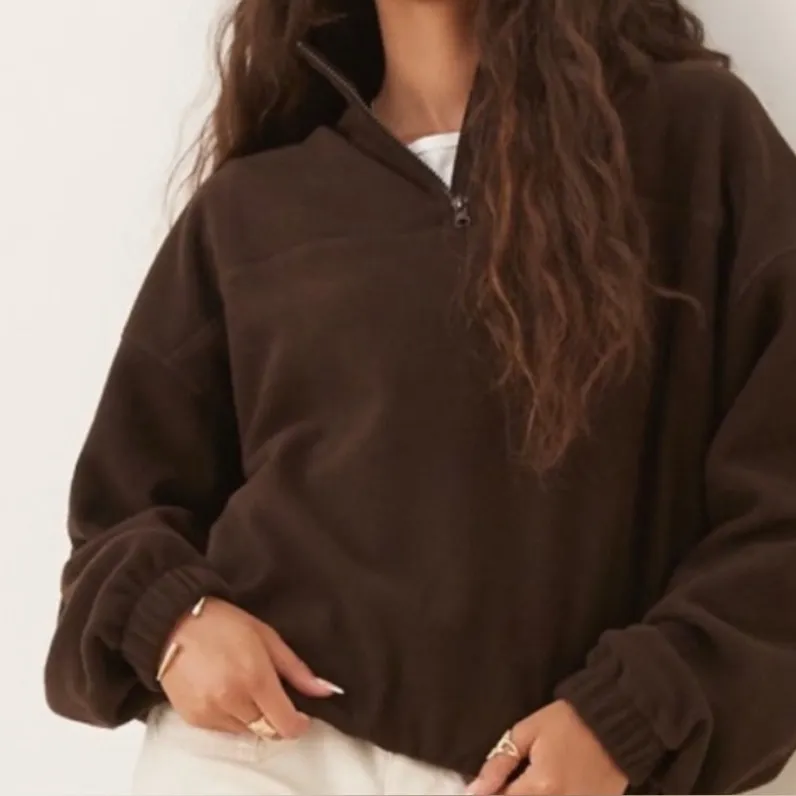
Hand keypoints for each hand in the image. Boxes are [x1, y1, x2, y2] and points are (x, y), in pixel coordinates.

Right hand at [159, 597, 342, 737]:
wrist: (174, 623)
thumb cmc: (223, 623)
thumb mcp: (267, 637)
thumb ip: (296, 669)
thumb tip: (325, 689)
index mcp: (255, 677)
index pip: (285, 724)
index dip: (299, 725)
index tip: (302, 716)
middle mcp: (232, 700)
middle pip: (267, 730)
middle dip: (276, 718)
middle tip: (273, 696)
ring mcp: (210, 712)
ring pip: (245, 732)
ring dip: (253, 718)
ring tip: (244, 687)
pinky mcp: (193, 718)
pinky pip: (223, 730)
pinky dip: (231, 718)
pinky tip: (226, 691)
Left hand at [467, 700, 627, 795]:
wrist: (615, 723)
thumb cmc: (568, 722)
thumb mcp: (528, 731)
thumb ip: (500, 763)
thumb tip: (475, 789)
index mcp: (541, 787)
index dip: (488, 795)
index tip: (483, 789)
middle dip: (508, 795)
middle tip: (503, 785)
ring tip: (525, 783)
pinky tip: (544, 787)